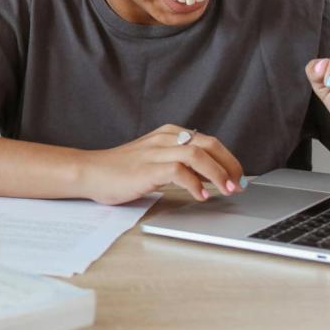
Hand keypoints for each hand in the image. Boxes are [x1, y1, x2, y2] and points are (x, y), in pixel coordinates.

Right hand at [76, 124, 246, 203]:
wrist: (90, 172)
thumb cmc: (121, 170)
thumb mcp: (155, 162)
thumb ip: (180, 165)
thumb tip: (211, 178)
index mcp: (168, 134)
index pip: (208, 141)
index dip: (228, 158)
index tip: (238, 175)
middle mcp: (164, 139)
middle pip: (208, 143)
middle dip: (229, 164)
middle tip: (239, 183)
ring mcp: (155, 152)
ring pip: (197, 154)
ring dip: (218, 173)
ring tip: (227, 189)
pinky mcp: (146, 169)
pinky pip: (178, 171)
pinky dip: (194, 184)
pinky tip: (201, 196)